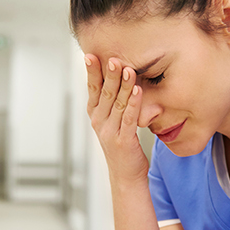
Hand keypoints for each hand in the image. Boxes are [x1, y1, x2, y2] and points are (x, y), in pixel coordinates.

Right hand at [85, 54, 149, 183]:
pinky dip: (133, 103)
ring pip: (117, 103)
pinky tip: (138, 91)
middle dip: (109, 74)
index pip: (92, 89)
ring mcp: (110, 132)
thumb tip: (116, 77)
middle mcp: (99, 122)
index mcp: (96, 115)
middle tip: (113, 58)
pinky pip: (129, 118)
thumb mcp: (112, 121)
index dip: (92, 72)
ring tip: (128, 69)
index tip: (90, 55)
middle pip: (104, 93)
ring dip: (123, 85)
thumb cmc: (122, 145)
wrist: (125, 175)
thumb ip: (112, 102)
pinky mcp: (124, 140)